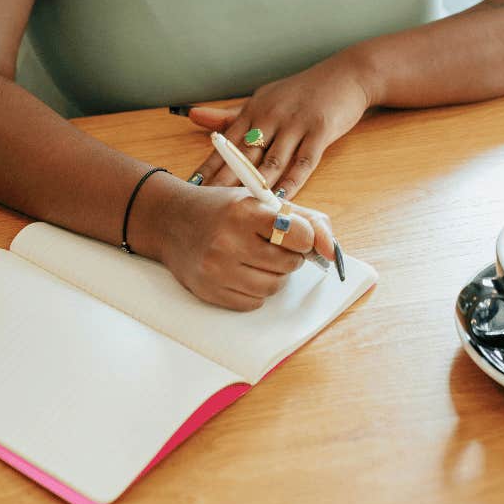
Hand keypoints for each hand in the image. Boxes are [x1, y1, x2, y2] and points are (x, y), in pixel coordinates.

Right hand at [161, 185, 334, 310]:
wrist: (171, 221)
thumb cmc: (223, 209)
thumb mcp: (260, 201)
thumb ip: (304, 219)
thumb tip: (332, 250)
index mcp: (245, 211)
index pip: (299, 235)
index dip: (304, 237)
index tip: (297, 236)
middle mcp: (229, 241)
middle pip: (289, 264)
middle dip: (288, 256)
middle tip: (271, 244)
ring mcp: (217, 270)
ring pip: (273, 287)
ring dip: (272, 275)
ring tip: (255, 257)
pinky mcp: (210, 292)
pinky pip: (254, 303)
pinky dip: (254, 290)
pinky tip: (240, 271)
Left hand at [186, 53, 369, 198]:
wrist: (346, 75)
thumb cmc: (300, 92)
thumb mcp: (263, 99)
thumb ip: (230, 115)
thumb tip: (192, 116)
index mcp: (254, 110)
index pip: (225, 143)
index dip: (208, 166)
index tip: (192, 187)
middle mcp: (271, 116)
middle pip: (243, 156)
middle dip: (224, 182)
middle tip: (208, 205)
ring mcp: (296, 123)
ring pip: (272, 162)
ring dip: (255, 187)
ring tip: (239, 210)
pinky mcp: (320, 131)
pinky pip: (303, 162)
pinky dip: (291, 183)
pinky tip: (280, 200)